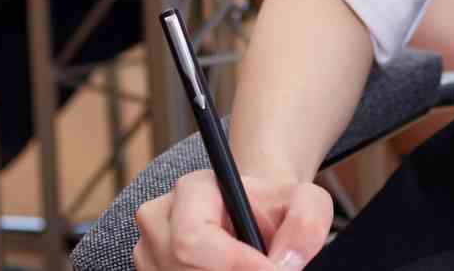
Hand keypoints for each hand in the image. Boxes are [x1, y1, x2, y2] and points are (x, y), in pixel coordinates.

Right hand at [134, 168, 330, 270]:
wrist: (254, 213)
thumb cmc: (275, 206)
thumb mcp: (305, 201)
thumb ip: (306, 222)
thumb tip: (285, 263)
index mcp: (191, 190)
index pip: (194, 239)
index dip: (235, 265)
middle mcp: (158, 219)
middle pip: (185, 269)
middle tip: (266, 270)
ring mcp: (147, 251)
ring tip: (247, 264)